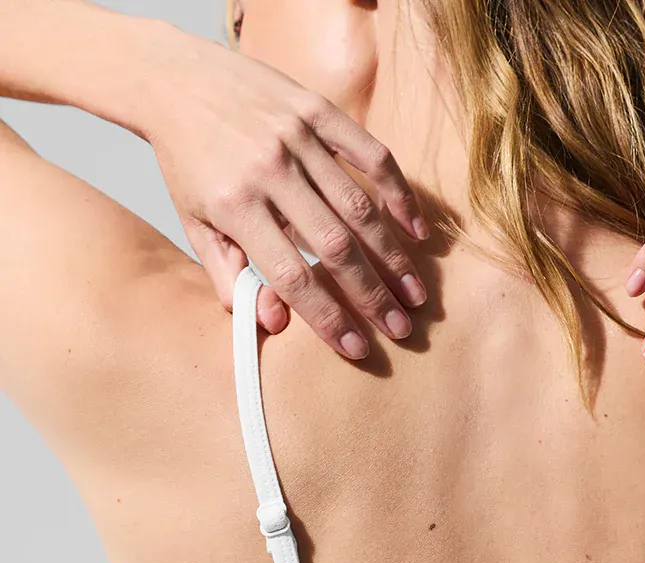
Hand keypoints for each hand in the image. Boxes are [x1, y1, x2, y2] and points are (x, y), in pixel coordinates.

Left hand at [142, 23, 429, 358]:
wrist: (175, 79)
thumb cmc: (189, 163)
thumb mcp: (195, 225)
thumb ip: (229, 276)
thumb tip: (273, 323)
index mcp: (235, 206)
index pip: (292, 276)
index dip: (328, 317)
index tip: (356, 348)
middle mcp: (269, 170)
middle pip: (334, 246)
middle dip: (372, 295)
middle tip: (400, 329)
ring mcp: (296, 137)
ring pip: (359, 207)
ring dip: (392, 256)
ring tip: (414, 294)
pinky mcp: (316, 109)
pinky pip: (370, 153)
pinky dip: (398, 193)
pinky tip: (416, 230)